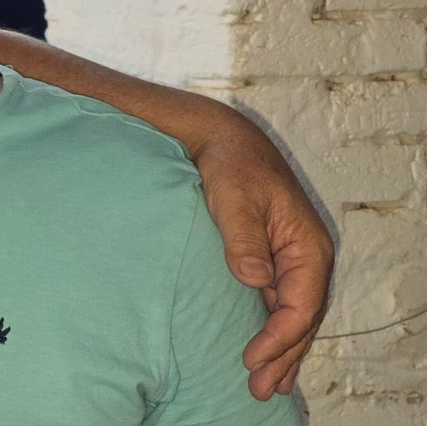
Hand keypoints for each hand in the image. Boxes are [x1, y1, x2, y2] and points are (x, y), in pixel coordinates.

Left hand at [193, 121, 332, 400]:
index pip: (300, 305)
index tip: (251, 359)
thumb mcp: (233, 198)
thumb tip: (255, 279)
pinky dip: (276, 331)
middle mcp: (306, 258)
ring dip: (282, 351)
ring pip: (293, 317)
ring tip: (267, 386)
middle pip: (301, 319)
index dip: (278, 337)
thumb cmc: (231, 166)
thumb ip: (243, 239)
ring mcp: (292, 261)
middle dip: (283, 356)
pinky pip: (281, 305)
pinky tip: (267, 353)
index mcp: (306, 246)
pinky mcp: (274, 261)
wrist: (225, 142)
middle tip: (259, 390)